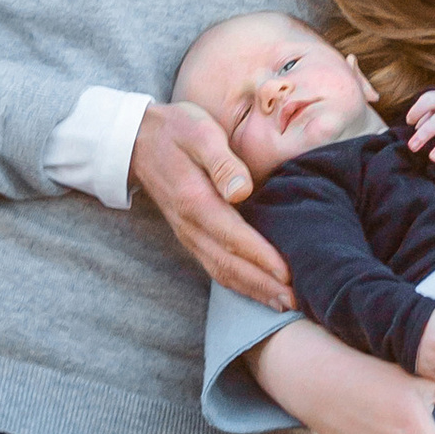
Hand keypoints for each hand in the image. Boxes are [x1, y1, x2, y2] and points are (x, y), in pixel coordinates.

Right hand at [131, 100, 296, 307]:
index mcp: (195, 201)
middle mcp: (190, 225)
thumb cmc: (176, 130)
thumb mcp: (200, 133)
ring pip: (222, 271)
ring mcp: (188, 234)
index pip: (233, 237)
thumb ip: (221, 162)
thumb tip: (241, 191)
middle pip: (229, 264)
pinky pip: (215, 267)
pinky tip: (258, 291)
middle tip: (296, 300)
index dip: (261, 258)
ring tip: (284, 303)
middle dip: (263, 285)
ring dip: (253, 290)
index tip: (288, 273)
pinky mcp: (191, 236)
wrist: (137, 140)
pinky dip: (238, 284)